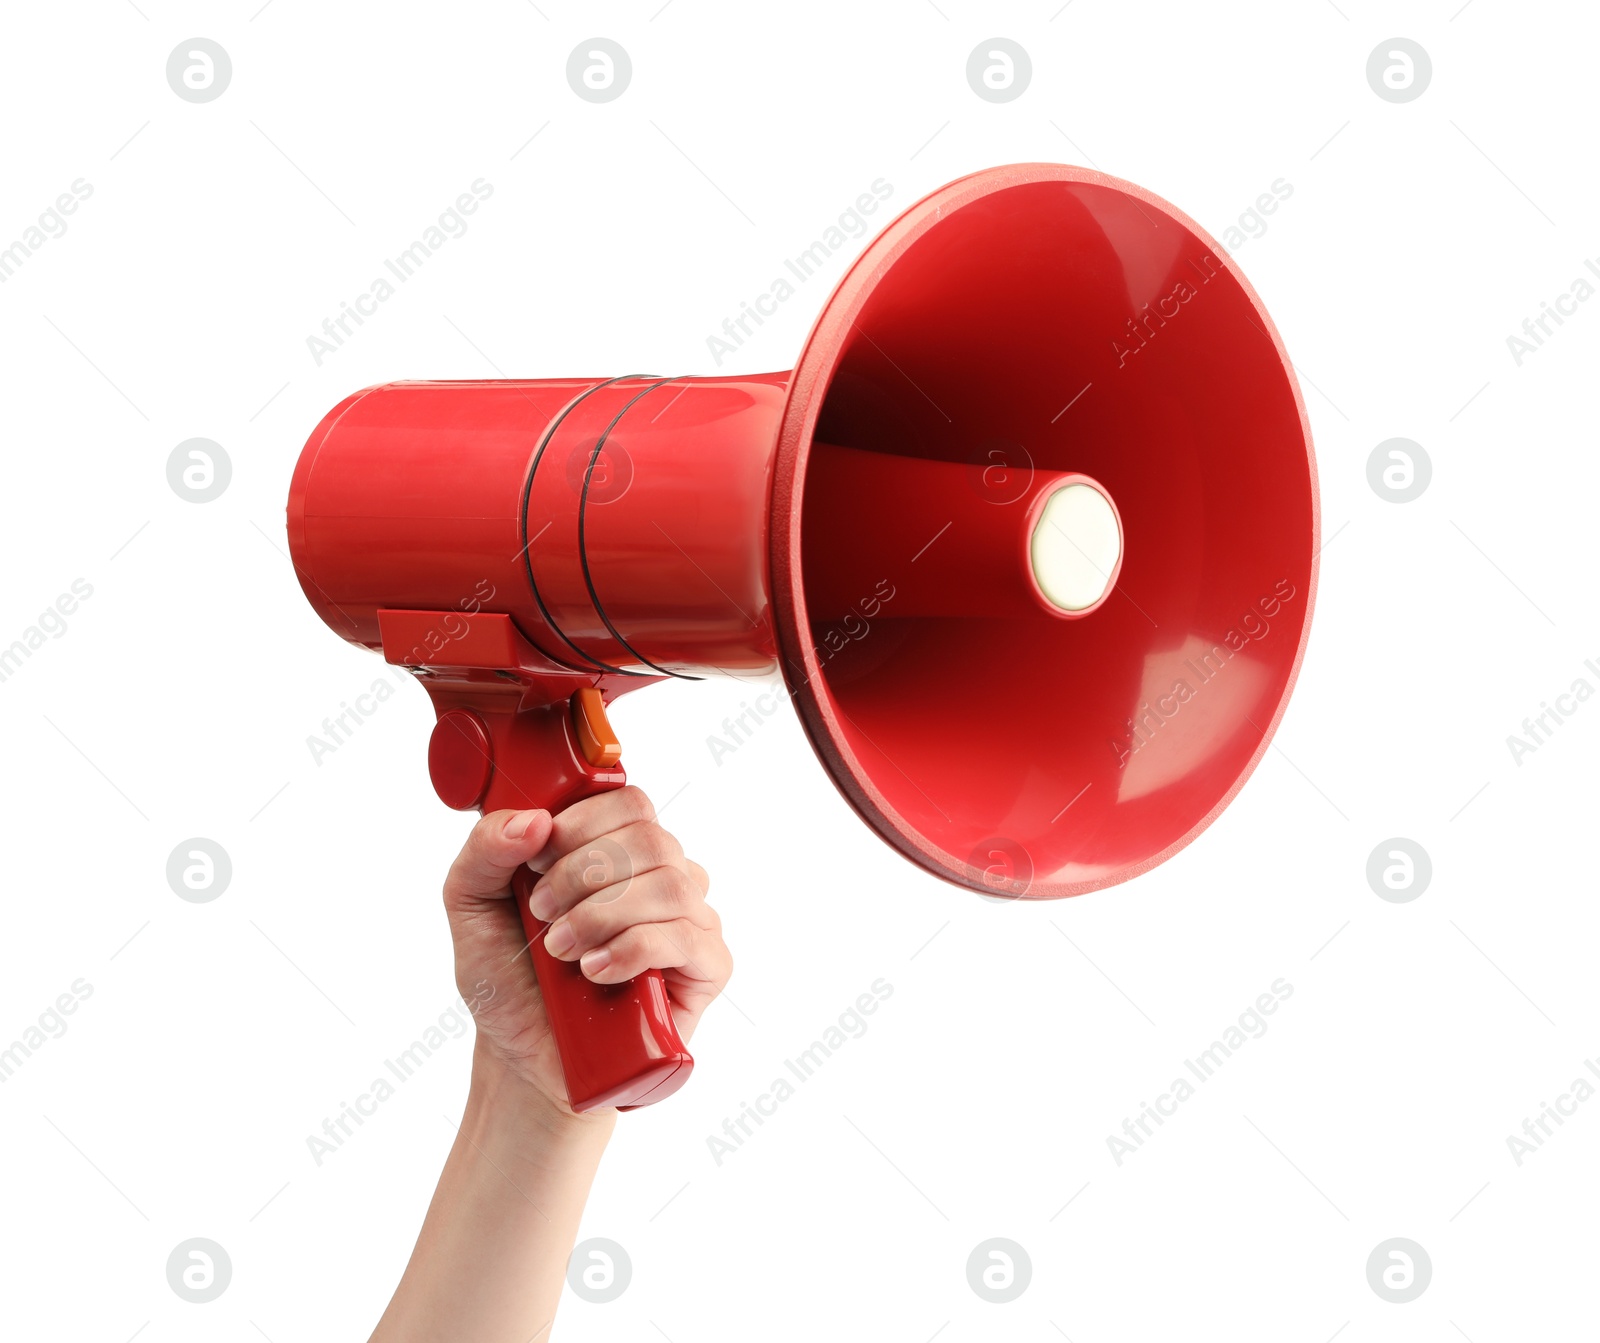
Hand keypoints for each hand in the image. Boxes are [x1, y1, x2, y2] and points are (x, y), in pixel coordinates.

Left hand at [442, 785, 730, 1116]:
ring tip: (561, 950)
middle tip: (541, 913)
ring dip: (602, 914)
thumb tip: (531, 819)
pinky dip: (632, 949)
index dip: (581, 823)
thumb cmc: (509, 980)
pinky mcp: (707, 969)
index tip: (536, 863)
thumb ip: (483, 852)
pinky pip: (685, 938)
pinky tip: (595, 971)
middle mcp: (662, 877)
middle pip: (649, 839)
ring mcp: (691, 921)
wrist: (525, 1059)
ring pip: (670, 886)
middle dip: (582, 874)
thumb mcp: (471, 907)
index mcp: (618, 849)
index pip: (629, 802)